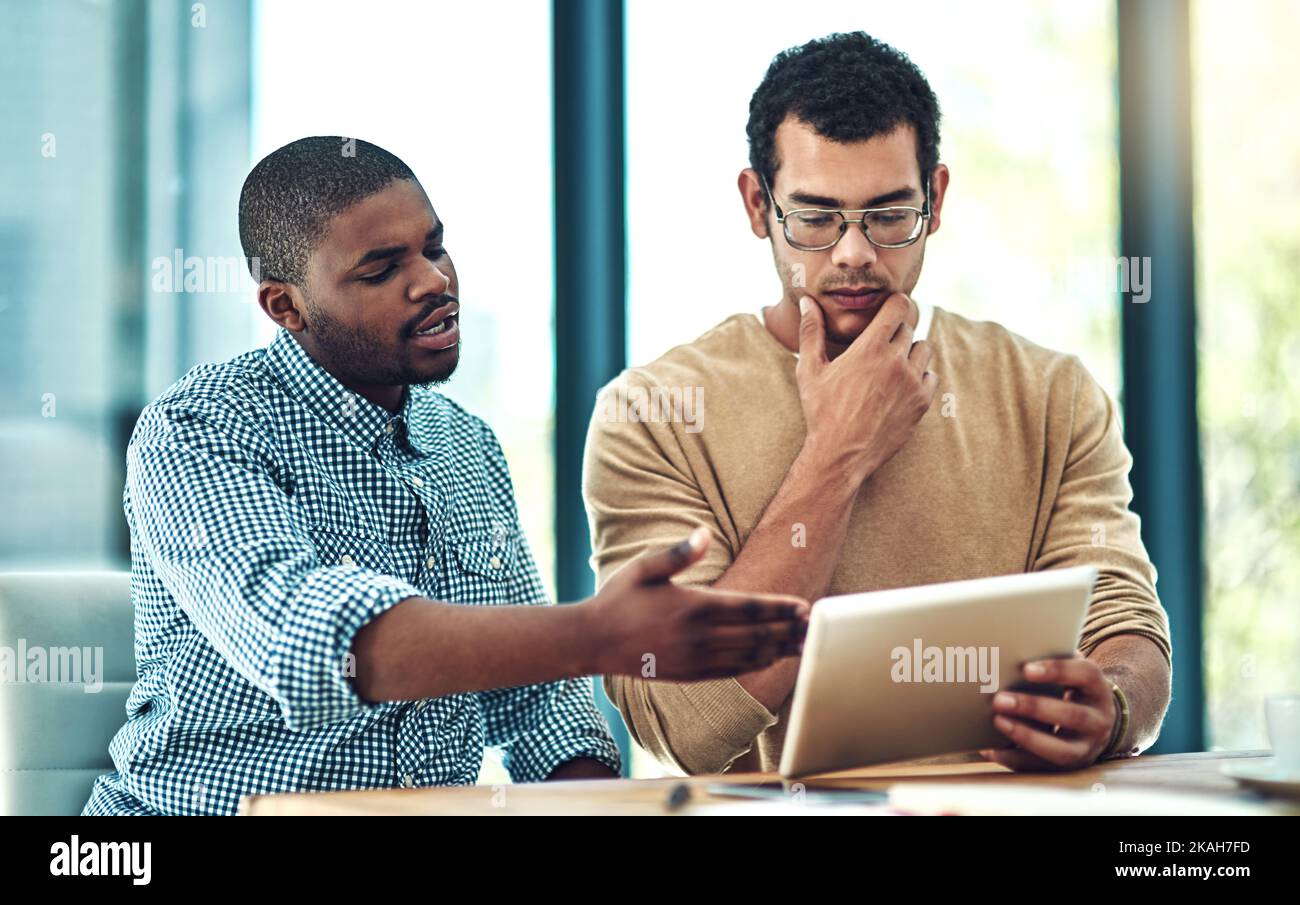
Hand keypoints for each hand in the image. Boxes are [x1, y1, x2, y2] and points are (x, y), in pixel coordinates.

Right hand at [583, 527, 809, 680]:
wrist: (593, 641)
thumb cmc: (619, 598)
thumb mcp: (644, 567)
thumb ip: (678, 552)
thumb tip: (704, 532)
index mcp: (692, 607)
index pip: (748, 608)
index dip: (780, 608)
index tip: (804, 606)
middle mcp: (698, 637)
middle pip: (756, 635)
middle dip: (789, 631)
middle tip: (816, 627)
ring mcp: (694, 659)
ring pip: (748, 657)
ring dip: (779, 650)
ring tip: (804, 646)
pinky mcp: (689, 674)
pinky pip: (731, 672)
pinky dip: (755, 666)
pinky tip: (770, 660)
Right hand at [796, 293, 936, 482]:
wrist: (841, 455)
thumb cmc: (821, 412)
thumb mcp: (810, 370)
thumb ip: (810, 331)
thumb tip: (806, 301)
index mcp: (870, 347)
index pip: (899, 306)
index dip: (895, 303)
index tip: (888, 308)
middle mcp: (896, 360)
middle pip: (908, 328)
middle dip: (894, 332)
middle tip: (879, 346)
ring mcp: (912, 382)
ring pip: (923, 349)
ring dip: (909, 352)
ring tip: (889, 366)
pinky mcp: (922, 402)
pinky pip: (930, 376)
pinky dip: (919, 376)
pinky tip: (900, 386)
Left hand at [980, 652, 1118, 770]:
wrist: (1094, 724)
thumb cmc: (1069, 688)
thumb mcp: (1069, 673)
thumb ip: (1050, 660)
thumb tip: (1010, 648)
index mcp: (1098, 689)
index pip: (1085, 675)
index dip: (1058, 671)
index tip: (1025, 669)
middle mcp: (1099, 721)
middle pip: (1072, 716)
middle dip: (1034, 708)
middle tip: (999, 699)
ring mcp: (1087, 748)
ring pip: (1061, 750)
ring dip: (1026, 737)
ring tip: (997, 722)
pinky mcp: (1069, 768)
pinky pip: (1042, 768)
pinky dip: (1015, 759)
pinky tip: (992, 749)